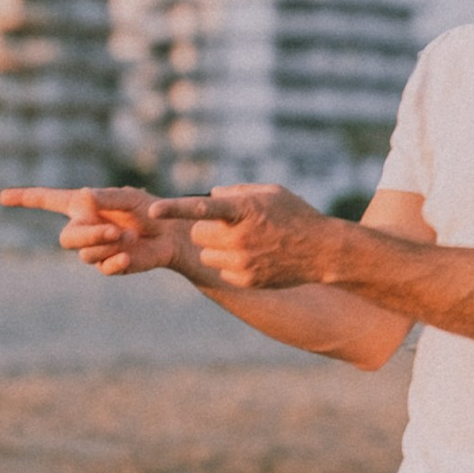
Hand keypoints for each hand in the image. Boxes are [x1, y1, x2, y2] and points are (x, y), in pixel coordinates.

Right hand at [0, 185, 197, 276]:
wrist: (172, 236)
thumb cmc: (150, 210)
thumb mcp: (129, 199)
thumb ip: (106, 198)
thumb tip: (82, 197)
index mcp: (83, 207)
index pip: (47, 201)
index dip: (24, 199)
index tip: (1, 197)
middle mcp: (84, 228)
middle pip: (66, 238)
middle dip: (88, 235)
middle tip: (113, 230)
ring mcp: (95, 249)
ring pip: (84, 254)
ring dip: (105, 244)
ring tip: (128, 237)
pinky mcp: (110, 265)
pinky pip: (103, 267)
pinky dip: (114, 260)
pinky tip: (128, 254)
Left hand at [181, 185, 337, 291]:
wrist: (322, 251)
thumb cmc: (295, 215)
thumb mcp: (270, 192)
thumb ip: (236, 192)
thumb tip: (209, 196)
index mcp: (244, 210)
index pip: (202, 208)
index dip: (174, 209)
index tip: (152, 211)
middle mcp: (240, 238)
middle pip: (199, 233)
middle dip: (208, 229)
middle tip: (230, 226)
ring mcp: (242, 262)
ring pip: (207, 254)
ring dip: (217, 247)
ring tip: (245, 242)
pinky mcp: (246, 280)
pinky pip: (221, 270)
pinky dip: (231, 264)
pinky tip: (255, 257)